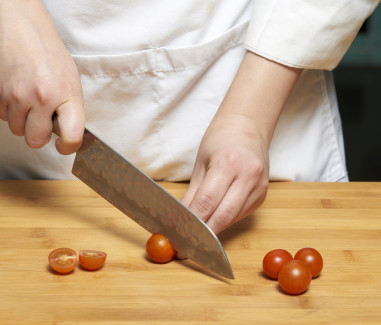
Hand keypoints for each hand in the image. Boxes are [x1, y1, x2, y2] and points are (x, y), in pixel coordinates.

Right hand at [0, 0, 84, 154]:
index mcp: (67, 95)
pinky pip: (3, 116)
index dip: (68, 147)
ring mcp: (17, 96)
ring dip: (23, 121)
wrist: (22, 31)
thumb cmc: (50, 55)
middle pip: (35, 140)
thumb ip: (70, 109)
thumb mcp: (71, 82)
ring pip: (17, 129)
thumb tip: (70, 132)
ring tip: (30, 101)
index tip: (64, 146)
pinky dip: (10, 110)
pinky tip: (17, 94)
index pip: (72, 136)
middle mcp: (41, 98)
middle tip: (42, 120)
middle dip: (38, 134)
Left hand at [181, 51, 301, 234]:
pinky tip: (215, 221)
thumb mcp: (201, 163)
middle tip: (187, 246)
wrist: (248, 127)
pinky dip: (225, 220)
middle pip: (223, 215)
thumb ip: (193, 194)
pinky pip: (240, 213)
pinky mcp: (262, 194)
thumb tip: (180, 219)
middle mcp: (248, 175)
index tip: (179, 236)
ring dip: (214, 229)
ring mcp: (259, 186)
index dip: (192, 223)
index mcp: (228, 163)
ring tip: (197, 237)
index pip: (207, 202)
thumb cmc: (221, 140)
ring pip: (233, 218)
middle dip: (203, 234)